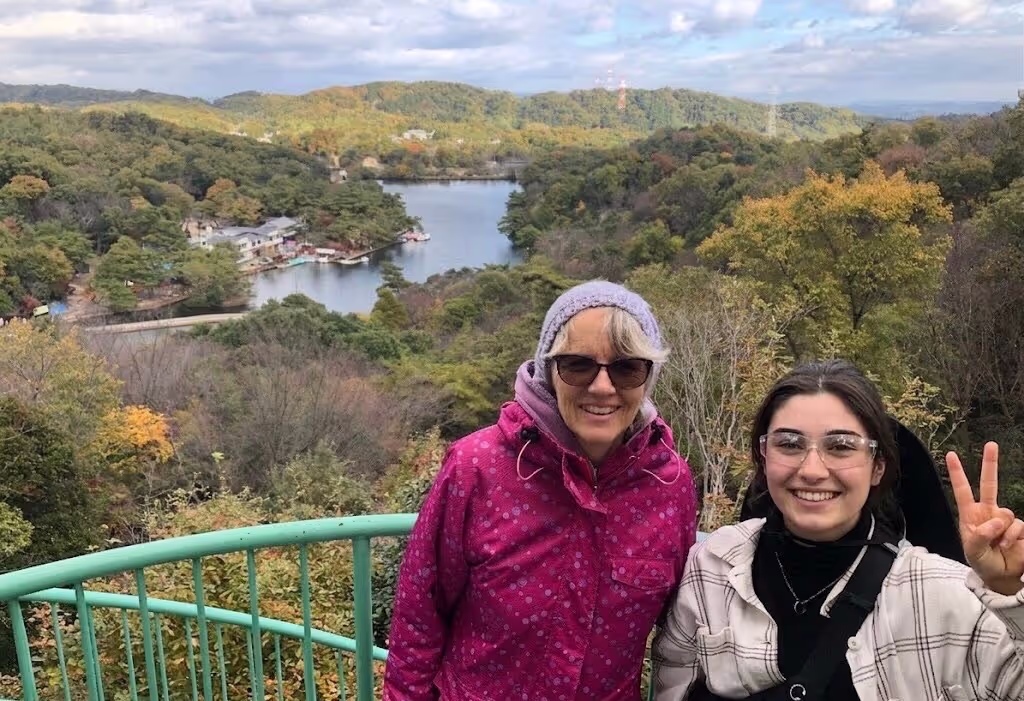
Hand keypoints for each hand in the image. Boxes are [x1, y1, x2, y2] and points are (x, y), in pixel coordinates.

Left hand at [946, 442, 1023, 595]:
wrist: (1000, 575)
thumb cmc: (981, 561)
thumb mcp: (972, 550)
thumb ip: (980, 535)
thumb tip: (994, 522)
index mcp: (970, 515)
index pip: (963, 490)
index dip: (957, 473)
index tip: (950, 454)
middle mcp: (988, 512)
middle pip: (989, 484)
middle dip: (990, 464)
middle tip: (991, 445)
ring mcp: (1004, 519)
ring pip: (1006, 513)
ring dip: (1001, 530)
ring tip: (997, 544)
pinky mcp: (1020, 528)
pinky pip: (1017, 526)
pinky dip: (1011, 537)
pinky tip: (1006, 546)